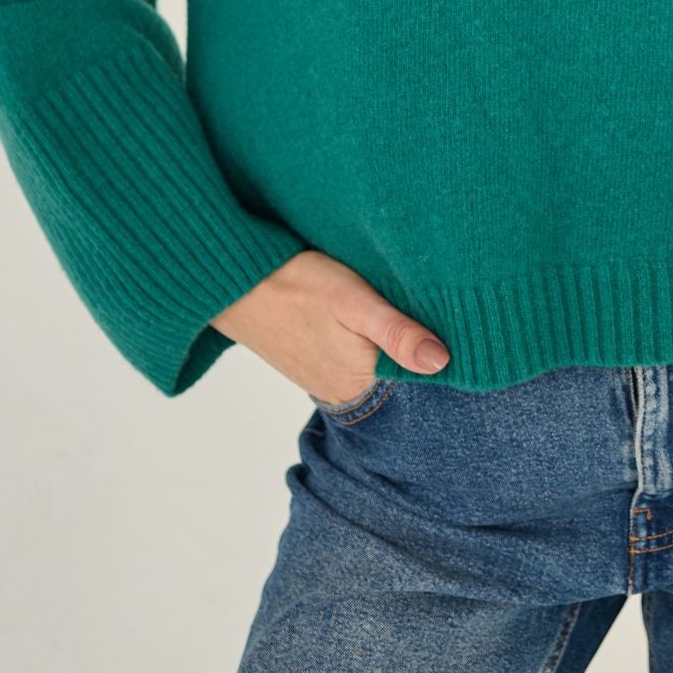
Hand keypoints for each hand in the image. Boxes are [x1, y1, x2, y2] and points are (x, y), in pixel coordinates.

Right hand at [211, 250, 450, 404]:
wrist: (231, 281)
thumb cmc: (295, 285)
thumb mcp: (353, 301)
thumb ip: (396, 333)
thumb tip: (442, 361)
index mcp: (357, 384)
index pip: (413, 371)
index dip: (427, 341)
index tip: (438, 312)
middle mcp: (340, 391)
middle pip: (391, 366)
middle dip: (402, 339)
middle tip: (404, 297)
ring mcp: (321, 377)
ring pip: (368, 358)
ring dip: (376, 336)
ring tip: (378, 302)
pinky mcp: (307, 360)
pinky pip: (344, 353)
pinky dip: (353, 336)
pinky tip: (351, 312)